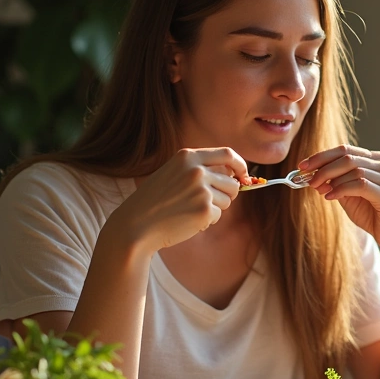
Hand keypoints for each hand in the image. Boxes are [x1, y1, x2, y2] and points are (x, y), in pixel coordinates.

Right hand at [110, 148, 248, 252]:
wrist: (136, 224)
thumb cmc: (155, 201)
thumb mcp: (174, 173)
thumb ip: (199, 169)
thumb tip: (234, 175)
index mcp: (188, 157)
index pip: (227, 154)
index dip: (239, 165)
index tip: (243, 175)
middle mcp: (197, 170)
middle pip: (232, 181)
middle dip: (226, 194)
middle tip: (206, 202)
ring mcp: (201, 190)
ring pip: (227, 200)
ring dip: (214, 208)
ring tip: (189, 210)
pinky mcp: (204, 210)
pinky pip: (217, 216)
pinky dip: (206, 221)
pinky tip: (186, 220)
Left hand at [300, 145, 379, 250]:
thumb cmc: (371, 214)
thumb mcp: (348, 194)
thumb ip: (334, 182)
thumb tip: (312, 174)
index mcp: (376, 161)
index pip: (346, 150)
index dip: (322, 156)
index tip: (303, 165)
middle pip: (349, 158)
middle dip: (324, 168)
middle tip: (308, 180)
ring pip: (355, 170)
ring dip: (332, 180)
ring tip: (320, 190)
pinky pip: (361, 185)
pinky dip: (342, 189)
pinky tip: (330, 197)